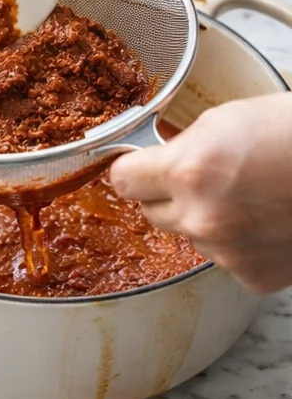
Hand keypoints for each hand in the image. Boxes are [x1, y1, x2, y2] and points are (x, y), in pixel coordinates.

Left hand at [111, 94, 291, 292]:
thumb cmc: (290, 133)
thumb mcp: (222, 122)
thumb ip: (181, 147)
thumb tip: (154, 160)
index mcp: (189, 172)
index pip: (123, 181)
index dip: (130, 170)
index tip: (135, 168)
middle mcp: (203, 218)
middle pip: (152, 213)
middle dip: (168, 195)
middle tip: (203, 178)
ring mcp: (229, 253)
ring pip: (191, 236)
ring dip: (205, 220)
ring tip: (246, 196)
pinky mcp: (254, 277)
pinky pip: (225, 259)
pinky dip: (237, 244)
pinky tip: (263, 220)